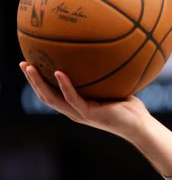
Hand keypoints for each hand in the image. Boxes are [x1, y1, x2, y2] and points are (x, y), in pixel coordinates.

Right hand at [19, 61, 149, 141]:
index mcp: (77, 106)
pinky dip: (64, 86)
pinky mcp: (89, 114)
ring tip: (30, 67)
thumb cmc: (130, 108)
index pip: (52, 94)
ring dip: (39, 83)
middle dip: (32, 80)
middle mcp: (74, 111)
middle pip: (46, 96)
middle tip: (23, 64)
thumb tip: (106, 53)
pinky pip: (73, 99)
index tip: (30, 65)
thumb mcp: (113, 88)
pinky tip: (59, 72)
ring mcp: (80, 114)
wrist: (140, 126)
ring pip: (52, 99)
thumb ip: (105, 76)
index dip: (39, 82)